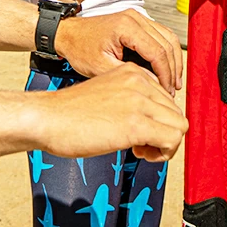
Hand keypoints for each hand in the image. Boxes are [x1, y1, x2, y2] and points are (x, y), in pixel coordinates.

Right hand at [33, 63, 187, 161]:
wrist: (47, 118)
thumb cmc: (69, 113)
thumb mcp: (107, 94)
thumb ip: (131, 99)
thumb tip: (154, 121)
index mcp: (131, 72)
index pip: (167, 98)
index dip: (157, 119)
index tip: (139, 130)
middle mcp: (138, 82)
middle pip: (176, 113)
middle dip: (163, 133)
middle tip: (140, 144)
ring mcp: (138, 101)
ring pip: (179, 126)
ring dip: (165, 144)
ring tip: (140, 149)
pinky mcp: (136, 124)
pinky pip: (172, 140)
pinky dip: (162, 154)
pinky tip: (138, 152)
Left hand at [55, 9, 182, 93]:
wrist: (68, 33)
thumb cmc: (79, 48)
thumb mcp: (100, 67)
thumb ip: (128, 75)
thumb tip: (154, 84)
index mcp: (126, 27)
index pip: (157, 52)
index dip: (166, 74)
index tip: (167, 91)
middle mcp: (135, 17)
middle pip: (167, 44)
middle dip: (173, 69)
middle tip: (172, 90)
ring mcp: (137, 17)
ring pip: (168, 38)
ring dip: (173, 60)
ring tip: (172, 82)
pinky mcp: (137, 21)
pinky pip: (160, 35)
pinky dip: (166, 52)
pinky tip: (165, 69)